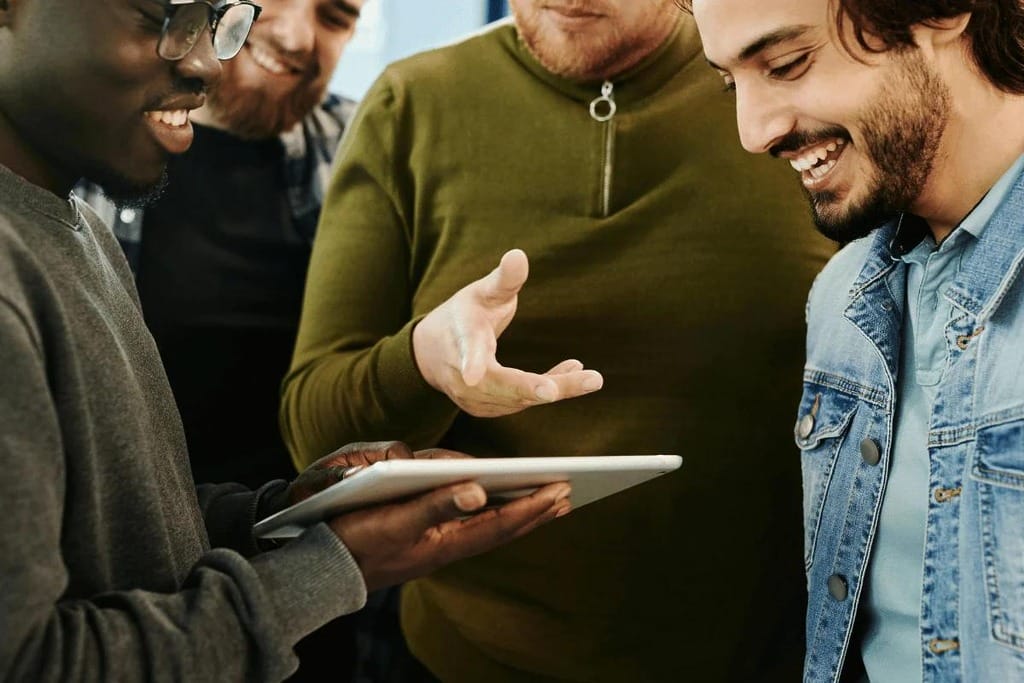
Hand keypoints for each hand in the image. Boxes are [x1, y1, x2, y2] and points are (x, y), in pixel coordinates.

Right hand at [297, 441, 571, 591]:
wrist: (319, 565)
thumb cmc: (354, 540)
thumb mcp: (394, 520)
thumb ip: (435, 504)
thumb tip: (479, 490)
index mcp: (444, 541)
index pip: (499, 523)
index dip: (531, 507)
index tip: (562, 490)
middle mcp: (445, 542)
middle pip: (500, 526)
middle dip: (535, 510)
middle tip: (568, 494)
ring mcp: (434, 540)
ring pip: (487, 524)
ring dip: (518, 511)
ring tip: (545, 498)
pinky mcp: (422, 534)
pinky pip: (469, 523)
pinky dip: (492, 512)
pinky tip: (497, 502)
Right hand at [412, 249, 602, 417]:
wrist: (431, 352)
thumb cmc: (463, 315)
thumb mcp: (480, 292)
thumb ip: (503, 279)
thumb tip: (518, 255)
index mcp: (460, 340)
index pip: (467, 352)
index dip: (472, 363)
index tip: (473, 376)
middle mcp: (463, 376)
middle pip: (503, 386)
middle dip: (540, 386)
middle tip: (581, 381)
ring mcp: (472, 397)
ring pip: (518, 399)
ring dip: (557, 388)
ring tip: (590, 378)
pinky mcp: (485, 409)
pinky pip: (520, 403)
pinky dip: (547, 390)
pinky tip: (571, 373)